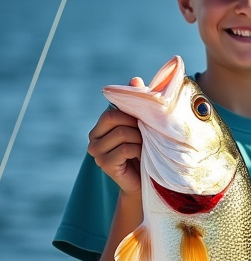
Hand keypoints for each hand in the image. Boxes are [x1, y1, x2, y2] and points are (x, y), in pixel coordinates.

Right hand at [87, 77, 144, 193]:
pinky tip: (142, 157)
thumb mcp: (144, 125)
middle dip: (136, 124)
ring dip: (141, 139)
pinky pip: (125, 148)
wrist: (148, 181)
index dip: (132, 113)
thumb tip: (135, 79)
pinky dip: (139, 150)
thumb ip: (138, 103)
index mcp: (101, 127)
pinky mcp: (104, 164)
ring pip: (123, 133)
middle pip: (114, 118)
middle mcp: (93, 138)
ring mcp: (96, 152)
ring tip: (146, 148)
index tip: (146, 122)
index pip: (112, 111)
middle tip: (147, 135)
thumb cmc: (147, 151)